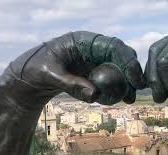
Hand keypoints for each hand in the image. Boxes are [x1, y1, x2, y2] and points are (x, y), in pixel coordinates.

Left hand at [7, 32, 145, 104]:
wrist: (31, 77)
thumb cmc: (36, 69)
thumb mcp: (50, 75)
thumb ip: (71, 84)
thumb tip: (95, 95)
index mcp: (84, 41)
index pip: (114, 46)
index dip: (128, 61)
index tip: (135, 79)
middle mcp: (94, 49)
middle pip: (121, 56)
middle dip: (131, 72)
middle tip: (137, 89)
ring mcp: (95, 60)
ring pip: (118, 68)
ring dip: (126, 83)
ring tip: (129, 99)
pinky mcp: (94, 72)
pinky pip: (110, 79)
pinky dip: (116, 88)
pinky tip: (117, 99)